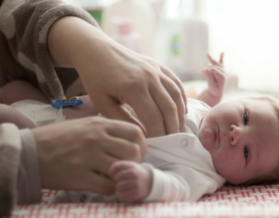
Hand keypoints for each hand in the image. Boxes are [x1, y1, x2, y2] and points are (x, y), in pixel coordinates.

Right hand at [32, 117, 145, 194]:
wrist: (28, 152)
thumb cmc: (58, 138)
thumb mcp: (84, 125)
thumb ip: (107, 130)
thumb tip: (130, 140)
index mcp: (99, 124)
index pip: (136, 132)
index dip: (141, 145)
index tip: (135, 152)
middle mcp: (97, 138)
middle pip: (135, 151)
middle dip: (135, 161)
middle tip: (125, 166)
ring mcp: (89, 157)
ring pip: (124, 169)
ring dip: (122, 175)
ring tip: (113, 176)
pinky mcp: (80, 177)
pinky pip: (108, 187)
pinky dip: (109, 189)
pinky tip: (101, 185)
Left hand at [48, 17, 186, 136]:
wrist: (96, 49)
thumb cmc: (95, 78)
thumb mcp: (102, 102)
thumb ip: (122, 120)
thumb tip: (142, 134)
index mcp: (133, 87)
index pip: (153, 117)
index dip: (158, 134)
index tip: (157, 146)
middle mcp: (149, 78)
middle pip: (169, 108)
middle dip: (172, 129)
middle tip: (171, 143)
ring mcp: (156, 70)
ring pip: (176, 96)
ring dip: (179, 115)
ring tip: (177, 130)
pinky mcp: (159, 66)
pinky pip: (176, 84)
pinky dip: (182, 98)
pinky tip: (182, 111)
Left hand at [109, 161, 151, 200]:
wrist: (150, 183)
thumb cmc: (136, 174)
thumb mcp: (130, 166)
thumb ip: (119, 166)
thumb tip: (110, 174)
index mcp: (132, 166)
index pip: (116, 167)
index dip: (112, 172)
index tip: (115, 175)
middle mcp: (134, 174)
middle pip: (116, 178)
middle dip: (118, 180)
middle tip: (124, 181)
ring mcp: (136, 184)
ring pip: (119, 187)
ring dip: (120, 188)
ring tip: (126, 187)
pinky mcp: (136, 193)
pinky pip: (122, 196)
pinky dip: (122, 195)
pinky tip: (127, 193)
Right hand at [200, 53, 227, 98]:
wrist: (216, 94)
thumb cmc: (214, 91)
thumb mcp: (210, 85)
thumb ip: (208, 77)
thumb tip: (206, 69)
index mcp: (223, 77)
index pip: (213, 70)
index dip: (206, 71)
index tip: (200, 73)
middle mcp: (224, 73)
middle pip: (214, 67)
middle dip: (207, 69)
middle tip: (200, 72)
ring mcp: (223, 71)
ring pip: (216, 63)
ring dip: (211, 59)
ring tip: (207, 54)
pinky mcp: (221, 70)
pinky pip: (221, 63)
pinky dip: (221, 57)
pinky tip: (222, 52)